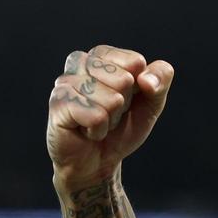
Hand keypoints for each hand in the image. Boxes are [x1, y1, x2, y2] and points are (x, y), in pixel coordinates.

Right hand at [46, 45, 174, 189]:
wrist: (100, 160)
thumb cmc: (123, 128)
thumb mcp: (152, 104)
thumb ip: (160, 81)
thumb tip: (146, 78)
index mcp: (103, 57)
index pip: (134, 61)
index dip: (138, 87)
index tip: (128, 98)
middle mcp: (81, 63)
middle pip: (123, 78)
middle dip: (124, 103)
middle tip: (110, 113)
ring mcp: (66, 82)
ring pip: (111, 99)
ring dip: (111, 119)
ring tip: (99, 122)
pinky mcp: (58, 103)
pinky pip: (95, 115)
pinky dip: (99, 129)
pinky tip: (88, 131)